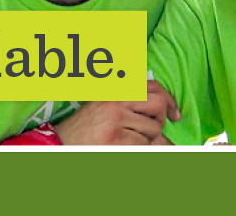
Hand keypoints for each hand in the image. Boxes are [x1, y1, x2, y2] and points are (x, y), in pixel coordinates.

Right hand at [53, 81, 179, 144]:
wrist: (61, 141)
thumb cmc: (87, 125)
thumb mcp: (107, 103)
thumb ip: (134, 101)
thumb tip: (168, 112)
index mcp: (116, 88)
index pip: (154, 86)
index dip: (169, 101)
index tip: (174, 114)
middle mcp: (117, 99)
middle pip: (158, 105)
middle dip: (160, 120)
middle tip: (152, 130)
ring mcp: (116, 119)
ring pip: (153, 129)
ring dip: (147, 139)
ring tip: (129, 139)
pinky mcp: (115, 138)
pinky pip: (143, 145)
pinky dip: (139, 149)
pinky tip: (124, 147)